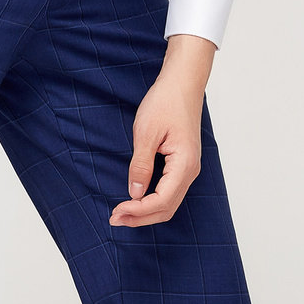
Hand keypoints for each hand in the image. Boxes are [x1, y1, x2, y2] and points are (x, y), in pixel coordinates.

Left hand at [110, 34, 216, 226]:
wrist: (183, 83)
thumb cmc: (166, 102)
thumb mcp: (146, 133)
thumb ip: (140, 165)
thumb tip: (134, 193)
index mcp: (184, 164)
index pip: (161, 201)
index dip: (137, 211)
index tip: (115, 212)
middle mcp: (190, 171)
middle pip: (166, 208)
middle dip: (139, 218)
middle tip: (113, 219)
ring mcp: (188, 169)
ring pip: (168, 203)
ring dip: (145, 213)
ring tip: (121, 214)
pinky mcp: (182, 165)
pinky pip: (169, 193)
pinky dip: (152, 202)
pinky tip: (135, 202)